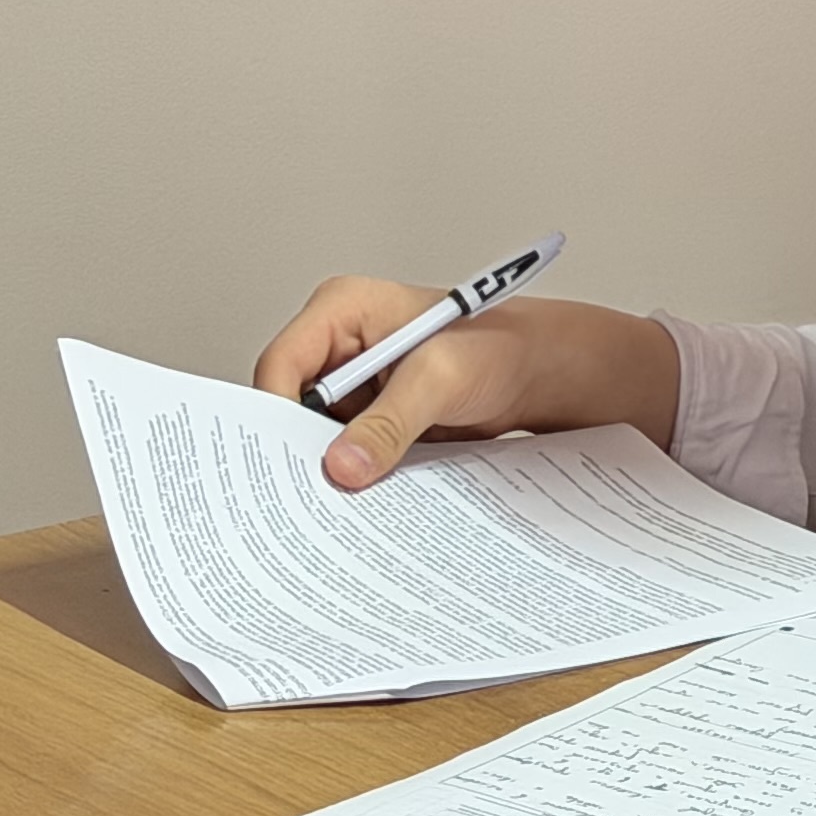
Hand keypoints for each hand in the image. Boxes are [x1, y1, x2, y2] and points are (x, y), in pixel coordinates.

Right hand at [250, 283, 681, 491]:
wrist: (540, 374)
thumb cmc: (500, 349)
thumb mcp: (442, 379)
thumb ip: (390, 421)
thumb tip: (341, 466)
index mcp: (342, 310)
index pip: (281, 364)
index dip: (274, 415)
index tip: (285, 466)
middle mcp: (339, 344)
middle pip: (289, 403)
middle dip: (297, 448)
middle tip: (304, 498)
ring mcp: (353, 384)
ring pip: (313, 434)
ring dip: (325, 467)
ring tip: (334, 506)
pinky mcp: (370, 417)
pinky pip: (343, 450)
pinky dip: (349, 475)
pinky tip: (358, 501)